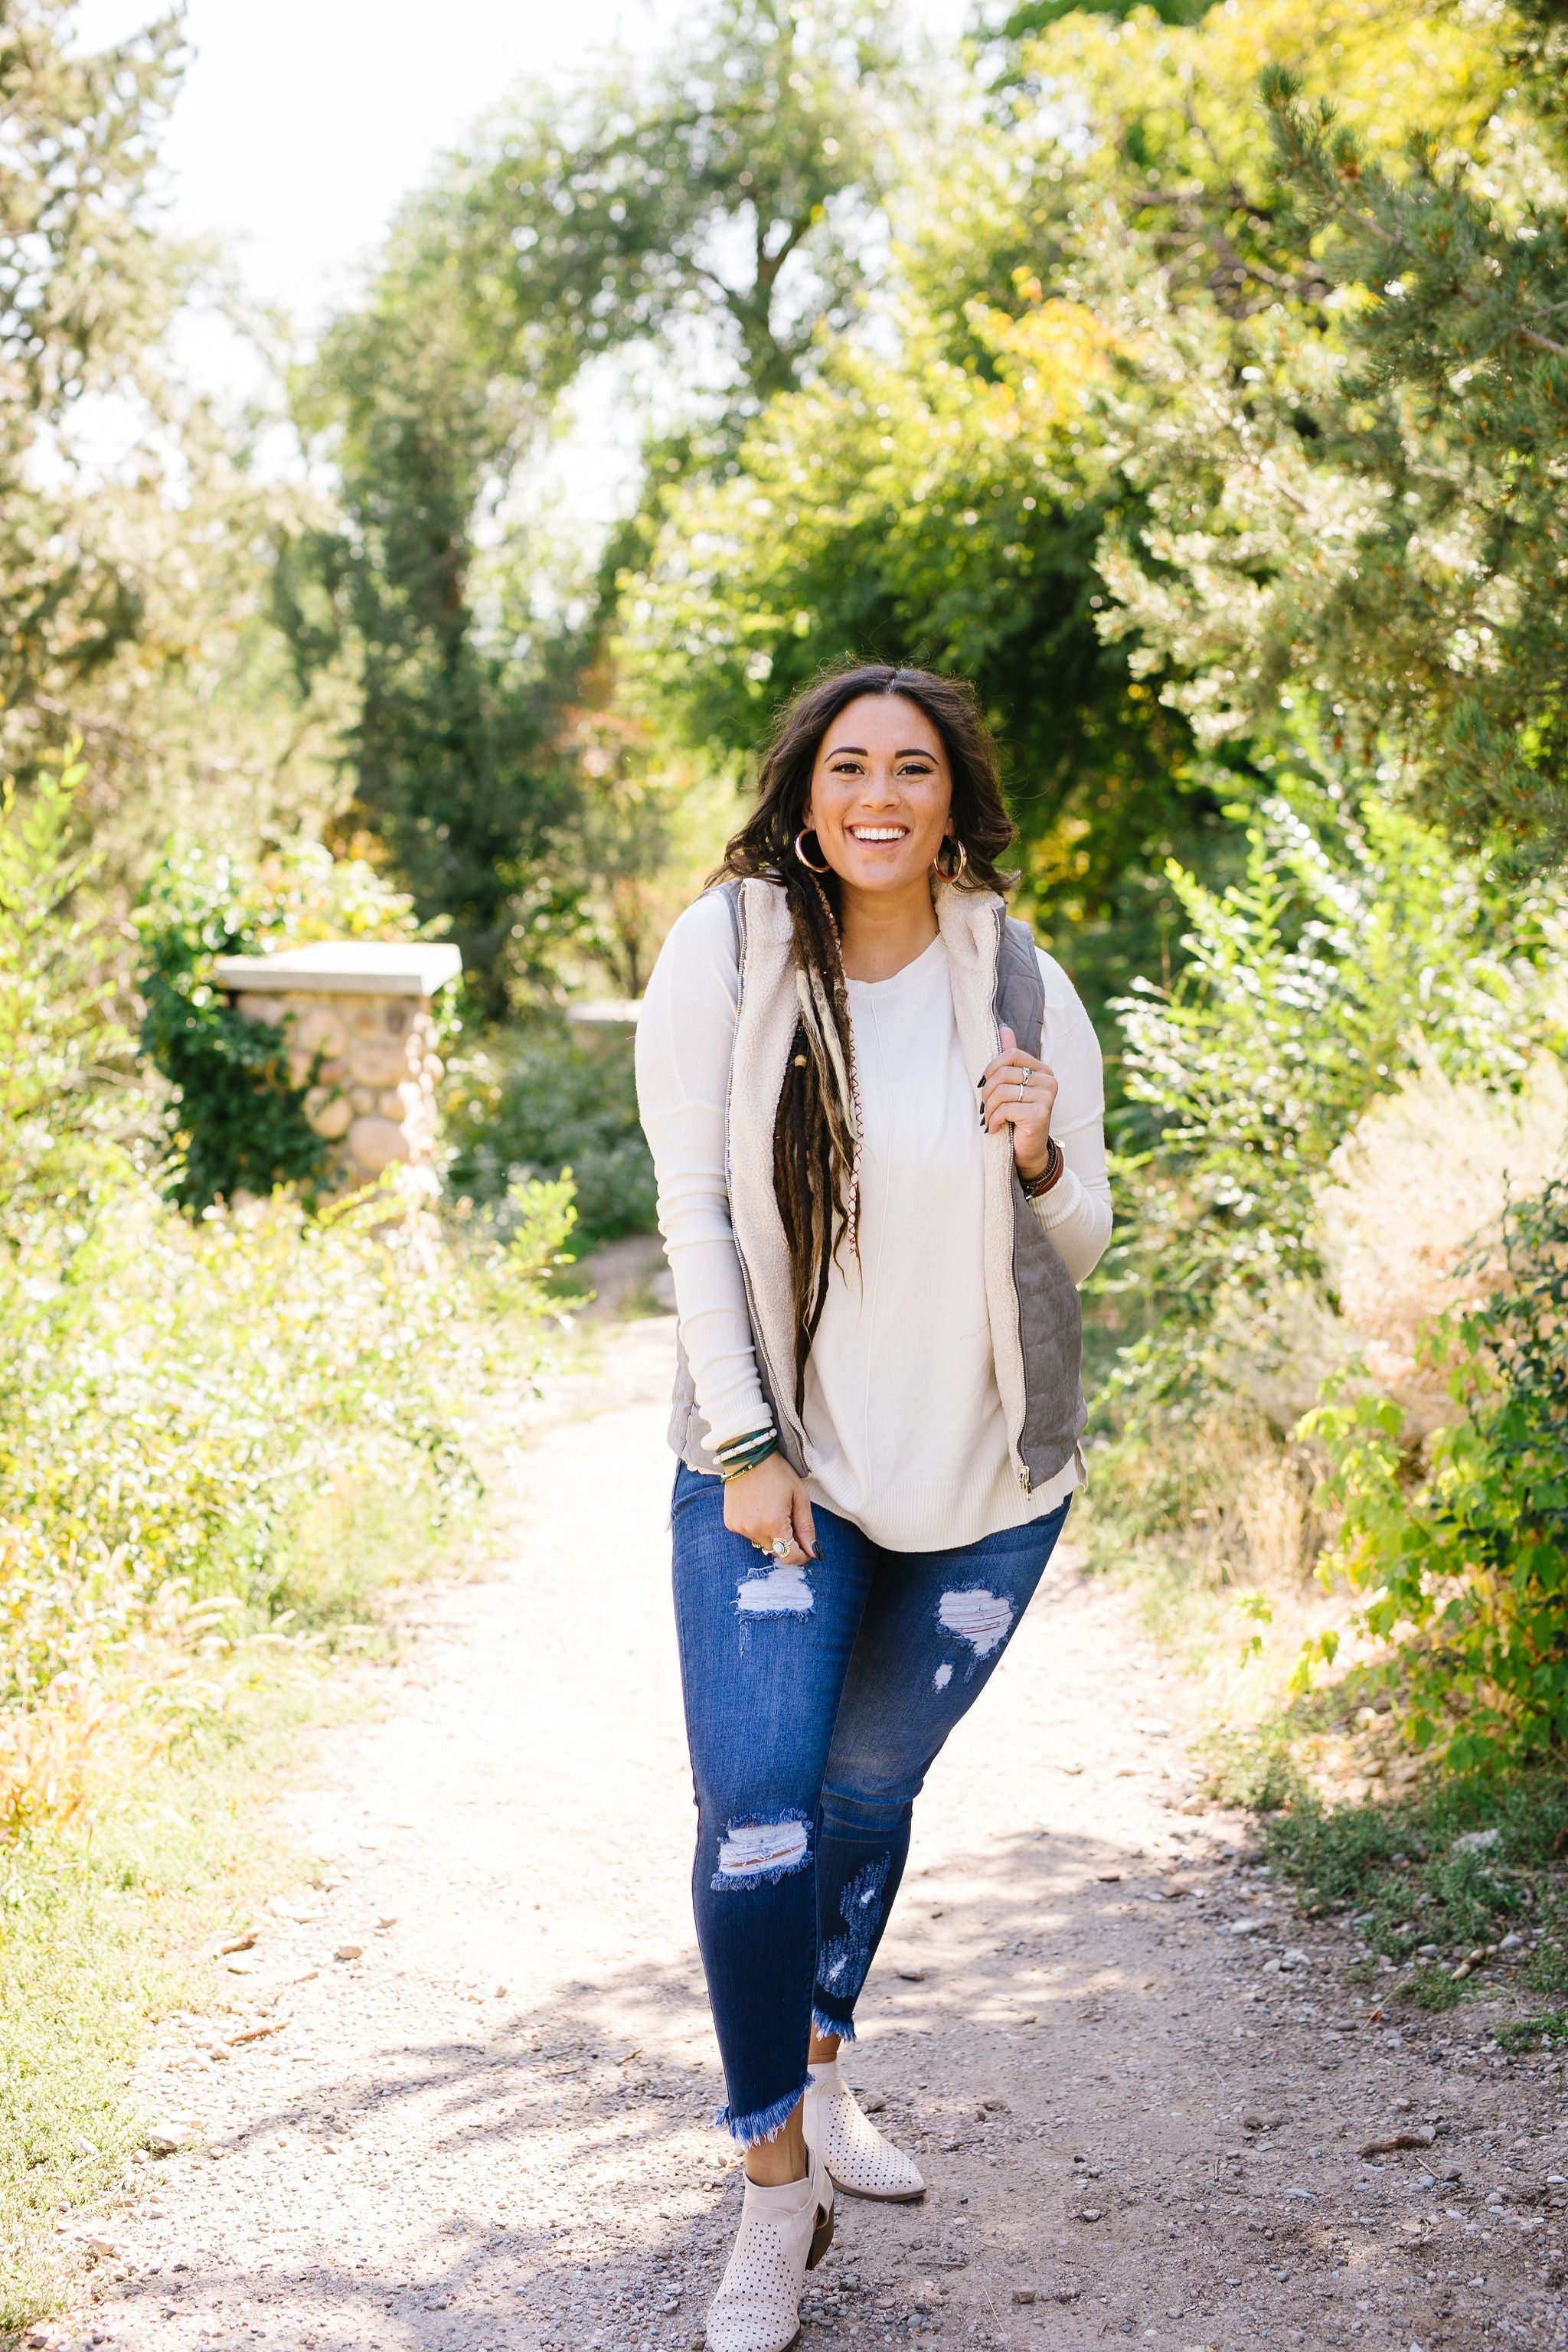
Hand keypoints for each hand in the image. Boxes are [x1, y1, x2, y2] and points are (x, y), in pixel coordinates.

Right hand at [722, 1450, 817, 1563]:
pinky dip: (757, 1527)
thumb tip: (813, 1552)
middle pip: (777, 1550)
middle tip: (791, 1520)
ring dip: (772, 1535)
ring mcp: (739, 1527)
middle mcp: (753, 1530)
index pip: (789, 1556)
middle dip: (787, 1541)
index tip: (808, 1549)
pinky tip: (759, 1509)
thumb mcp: (799, 1497)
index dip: (802, 1556)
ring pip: (763, 1543)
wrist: (748, 1455)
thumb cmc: (777, 1473)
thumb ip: (806, 1527)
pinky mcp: (730, 1523)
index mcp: (773, 1524)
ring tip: (774, 1510)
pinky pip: (749, 1534)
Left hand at [981, 1022, 1058, 1180]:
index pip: (1011, 1054)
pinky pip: (1005, 1109)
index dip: (991, 1068)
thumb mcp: (1012, 1087)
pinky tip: (995, 1128)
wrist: (1028, 1150)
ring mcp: (1047, 1097)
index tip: (984, 1084)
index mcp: (1042, 1070)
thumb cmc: (1017, 1116)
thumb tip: (1004, 1027)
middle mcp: (1049, 1081)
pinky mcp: (1041, 1114)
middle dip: (987, 1093)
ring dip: (988, 1109)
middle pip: (1003, 1074)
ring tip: (989, 1119)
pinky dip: (994, 1120)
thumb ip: (1009, 1059)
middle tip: (984, 1107)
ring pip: (1002, 1093)